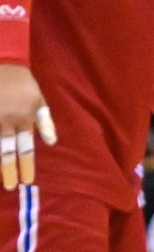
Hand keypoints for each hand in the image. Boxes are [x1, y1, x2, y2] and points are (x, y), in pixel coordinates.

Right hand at [0, 66, 53, 191]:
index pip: (26, 148)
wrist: (4, 64)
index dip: (26, 165)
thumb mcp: (39, 101)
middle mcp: (6, 121)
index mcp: (24, 119)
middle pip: (6, 151)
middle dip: (8, 170)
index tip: (26, 180)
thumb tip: (51, 142)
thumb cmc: (23, 85)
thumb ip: (45, 122)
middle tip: (11, 187)